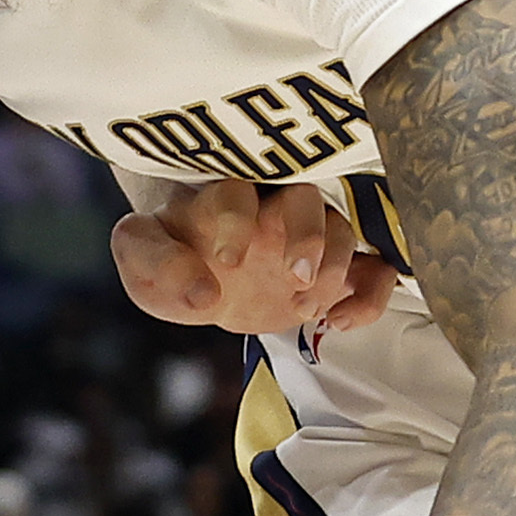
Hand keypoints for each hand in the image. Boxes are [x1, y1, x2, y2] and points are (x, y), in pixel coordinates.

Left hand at [112, 183, 391, 339]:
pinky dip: (370, 294)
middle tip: (295, 278)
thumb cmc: (173, 251)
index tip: (227, 261)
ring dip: (334, 269)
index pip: (235, 193)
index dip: (235, 222)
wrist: (200, 260)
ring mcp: (307, 235)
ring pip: (341, 231)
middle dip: (306, 236)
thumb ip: (155, 264)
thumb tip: (202, 293)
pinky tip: (341, 322)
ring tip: (305, 308)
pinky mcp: (332, 269)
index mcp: (221, 196)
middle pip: (304, 198)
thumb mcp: (142, 255)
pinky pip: (372, 269)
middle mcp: (272, 206)